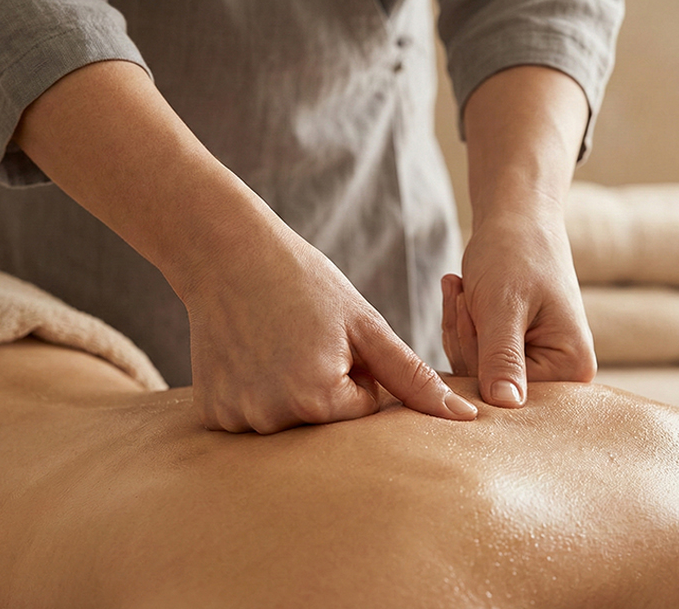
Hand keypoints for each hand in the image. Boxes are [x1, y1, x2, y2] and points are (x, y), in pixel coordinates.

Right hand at [180, 224, 477, 433]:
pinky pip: (251, 418)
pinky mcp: (212, 414)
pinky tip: (250, 357)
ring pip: (289, 422)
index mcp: (318, 399)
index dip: (359, 375)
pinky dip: (257, 394)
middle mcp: (273, 419)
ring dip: (291, 394)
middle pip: (325, 424)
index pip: (364, 414)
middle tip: (306, 341)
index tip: (337, 340)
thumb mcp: (366, 327)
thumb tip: (467, 420)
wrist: (227, 253)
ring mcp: (237, 418)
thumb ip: (414, 378)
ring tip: (276, 346)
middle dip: (327, 390)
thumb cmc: (305, 283)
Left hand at [441, 212, 595, 406]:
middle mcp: (561, 377)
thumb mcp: (504, 307)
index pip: (506, 392)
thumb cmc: (515, 255)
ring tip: (462, 288)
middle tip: (462, 292)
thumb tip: (504, 406)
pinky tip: (461, 293)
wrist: (516, 221)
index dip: (475, 353)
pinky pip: (472, 360)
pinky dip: (461, 327)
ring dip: (460, 328)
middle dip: (465, 338)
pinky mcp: (516, 357)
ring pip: (475, 372)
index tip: (472, 309)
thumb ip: (502, 358)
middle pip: (488, 386)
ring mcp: (537, 367)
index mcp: (572, 368)